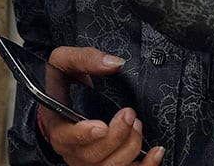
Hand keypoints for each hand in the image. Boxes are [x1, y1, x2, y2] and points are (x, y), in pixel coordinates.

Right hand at [38, 46, 164, 165]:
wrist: (62, 102)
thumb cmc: (62, 84)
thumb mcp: (64, 62)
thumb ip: (84, 58)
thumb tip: (114, 63)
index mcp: (57, 126)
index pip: (66, 138)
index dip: (84, 135)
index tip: (101, 126)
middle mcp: (71, 150)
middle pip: (94, 157)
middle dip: (117, 136)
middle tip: (129, 114)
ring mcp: (89, 162)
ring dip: (130, 148)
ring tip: (137, 125)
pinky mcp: (107, 164)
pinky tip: (156, 152)